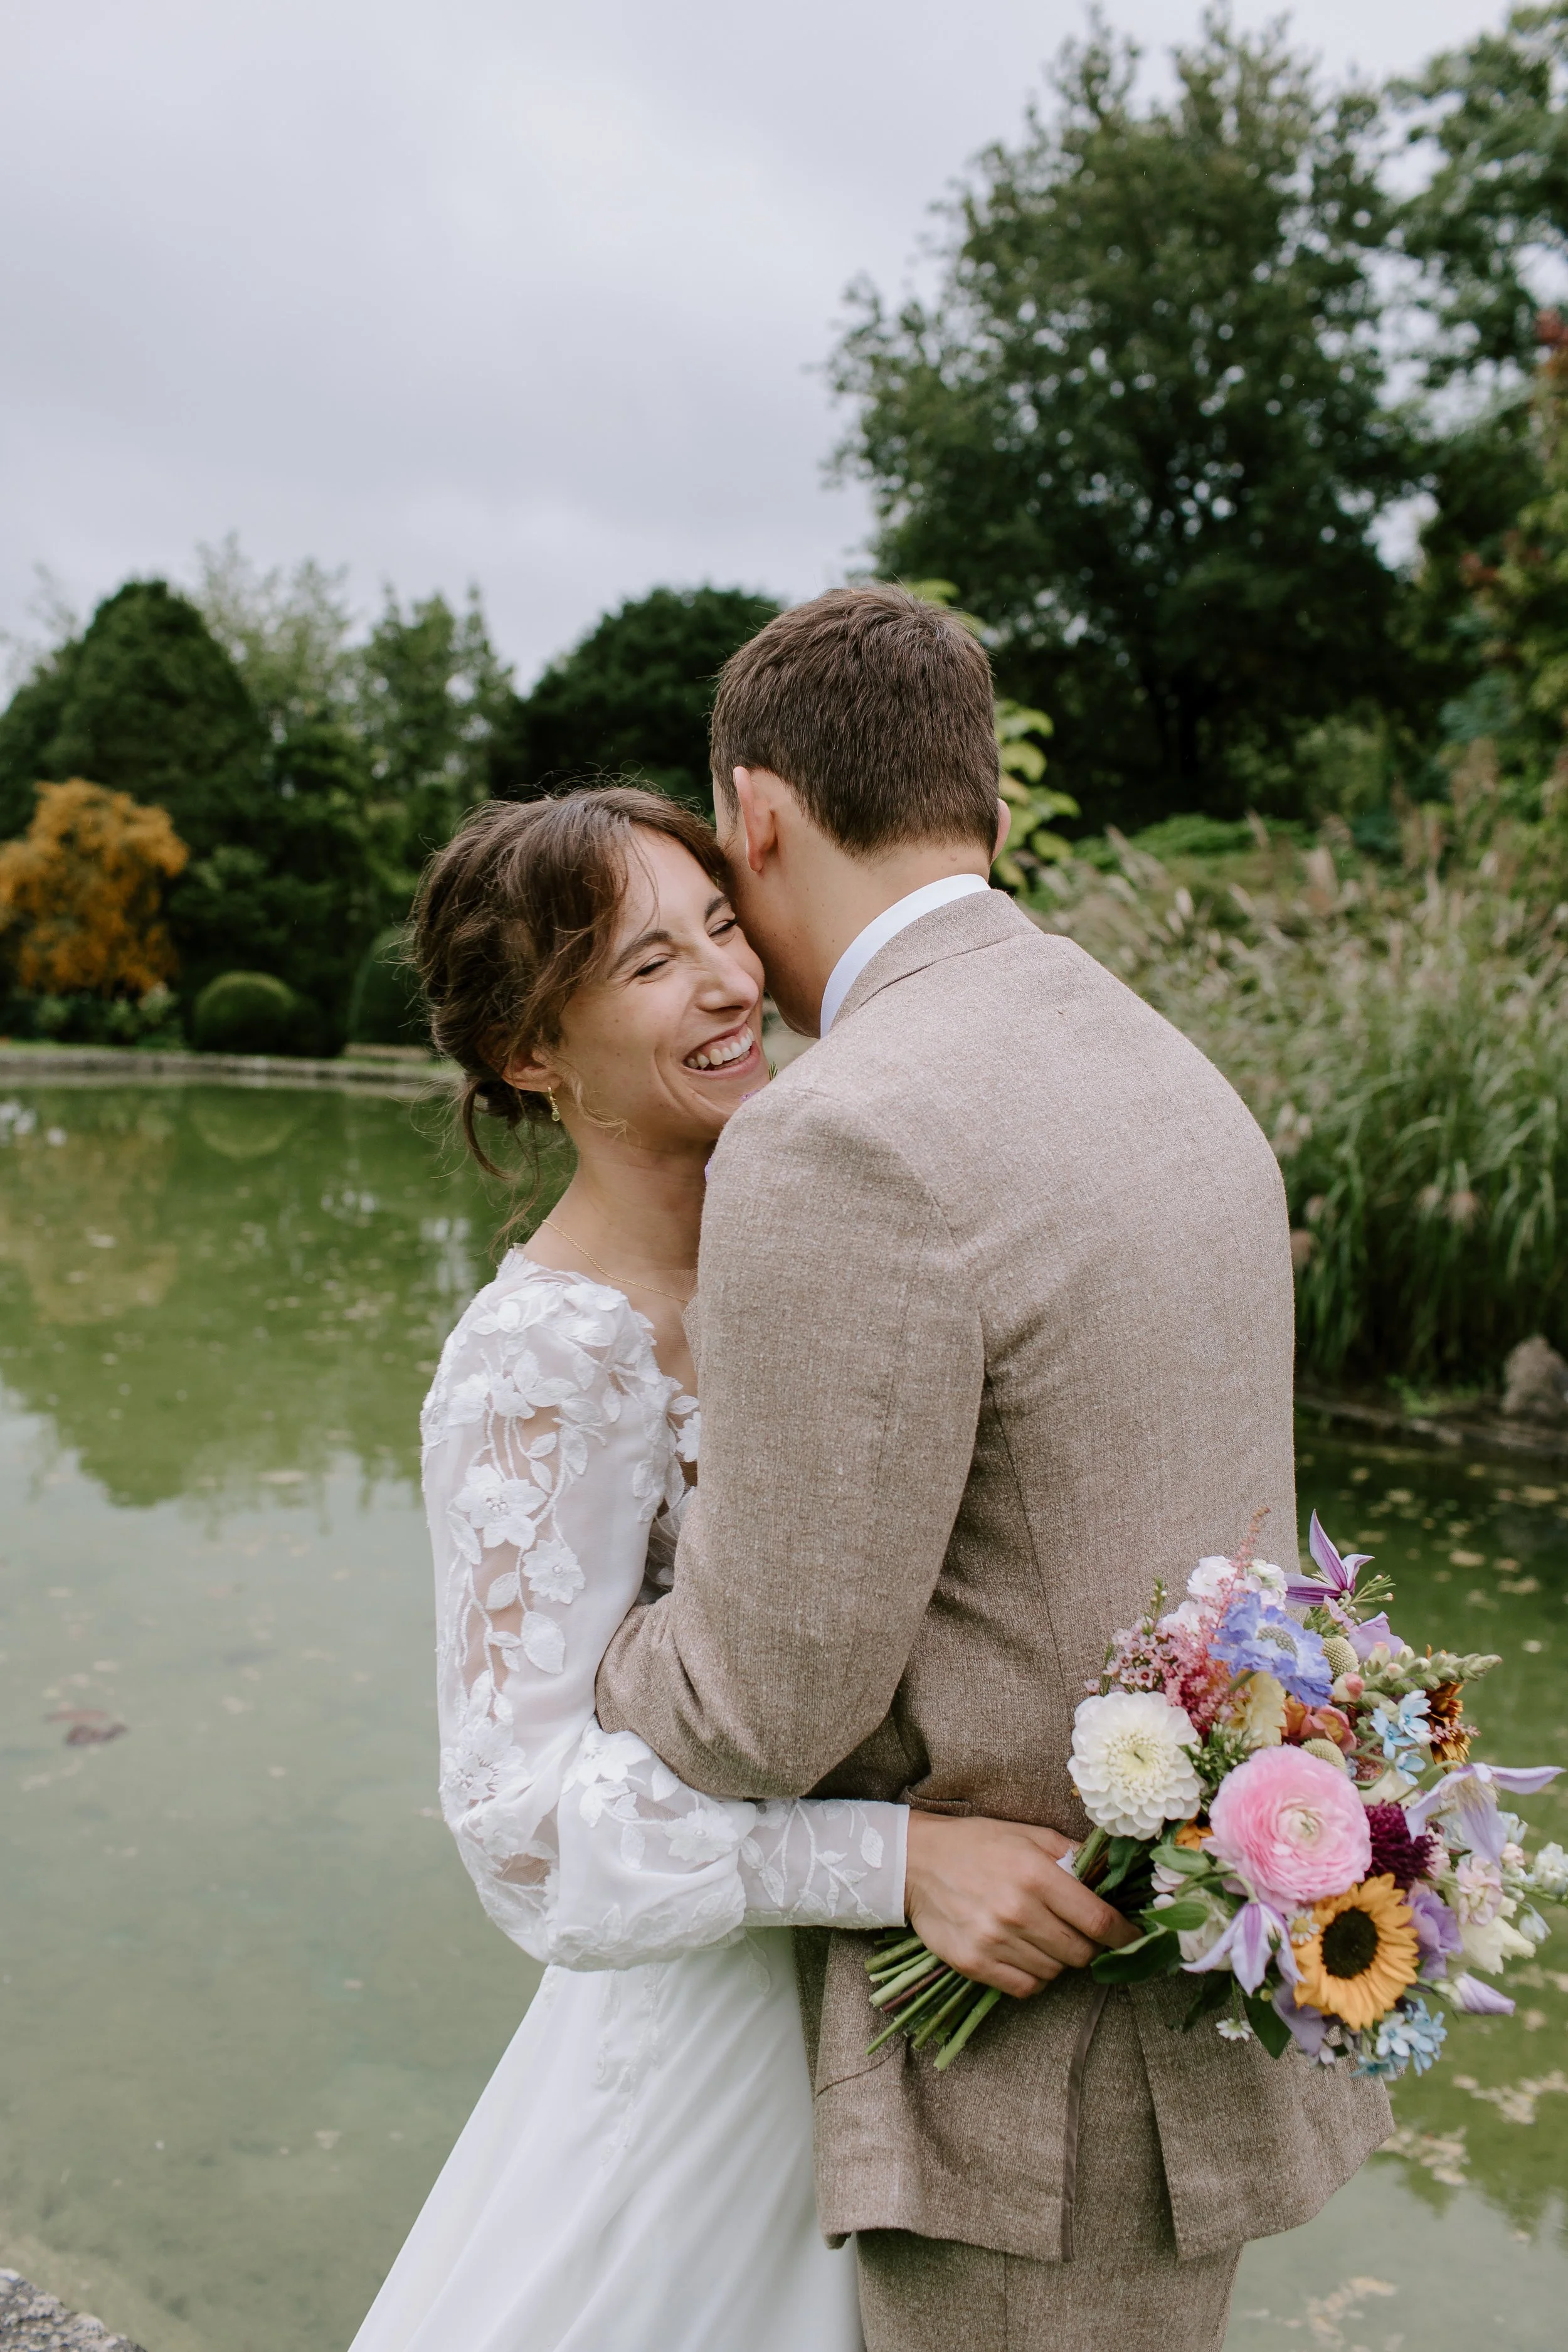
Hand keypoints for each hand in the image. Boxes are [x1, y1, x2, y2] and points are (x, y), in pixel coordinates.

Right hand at [903, 1812, 1138, 1999]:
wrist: (916, 1861)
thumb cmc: (978, 1844)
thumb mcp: (1028, 1835)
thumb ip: (1071, 1854)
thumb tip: (1111, 1873)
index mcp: (1037, 1874)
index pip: (1098, 1921)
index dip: (1124, 1935)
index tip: (1133, 1938)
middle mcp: (1018, 1911)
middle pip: (1080, 1953)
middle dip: (1088, 1946)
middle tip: (1076, 1932)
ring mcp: (995, 1941)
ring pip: (1055, 1972)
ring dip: (1057, 1959)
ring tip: (1041, 1936)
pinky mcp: (974, 1963)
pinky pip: (1025, 1987)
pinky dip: (1033, 1977)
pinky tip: (1023, 1954)